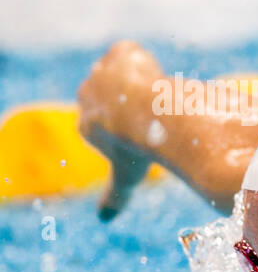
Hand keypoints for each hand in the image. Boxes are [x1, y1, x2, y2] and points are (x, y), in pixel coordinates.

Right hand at [77, 41, 163, 219]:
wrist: (148, 115)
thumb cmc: (138, 148)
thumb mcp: (126, 177)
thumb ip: (114, 196)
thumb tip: (104, 219)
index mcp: (87, 124)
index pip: (110, 123)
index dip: (132, 129)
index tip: (144, 134)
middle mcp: (86, 94)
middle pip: (117, 98)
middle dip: (135, 105)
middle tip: (155, 117)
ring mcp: (102, 71)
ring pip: (129, 75)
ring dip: (143, 85)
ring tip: (158, 100)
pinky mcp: (120, 52)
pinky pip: (137, 55)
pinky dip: (148, 64)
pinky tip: (155, 77)